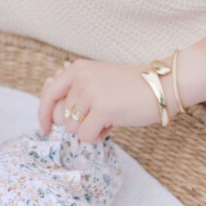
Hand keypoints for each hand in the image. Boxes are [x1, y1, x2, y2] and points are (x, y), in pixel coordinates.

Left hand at [38, 59, 174, 142]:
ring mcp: (90, 92)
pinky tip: (113, 125)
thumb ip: (77, 93)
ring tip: (110, 118)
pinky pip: (86, 136)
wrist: (162, 86)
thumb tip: (53, 115)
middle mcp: (80, 77)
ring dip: (91, 130)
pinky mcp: (102, 108)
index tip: (45, 127)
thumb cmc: (131, 88)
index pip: (49, 93)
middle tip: (102, 116)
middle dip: (80, 124)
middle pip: (63, 117)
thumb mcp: (98, 81)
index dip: (44, 113)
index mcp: (78, 69)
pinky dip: (98, 137)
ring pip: (73, 129)